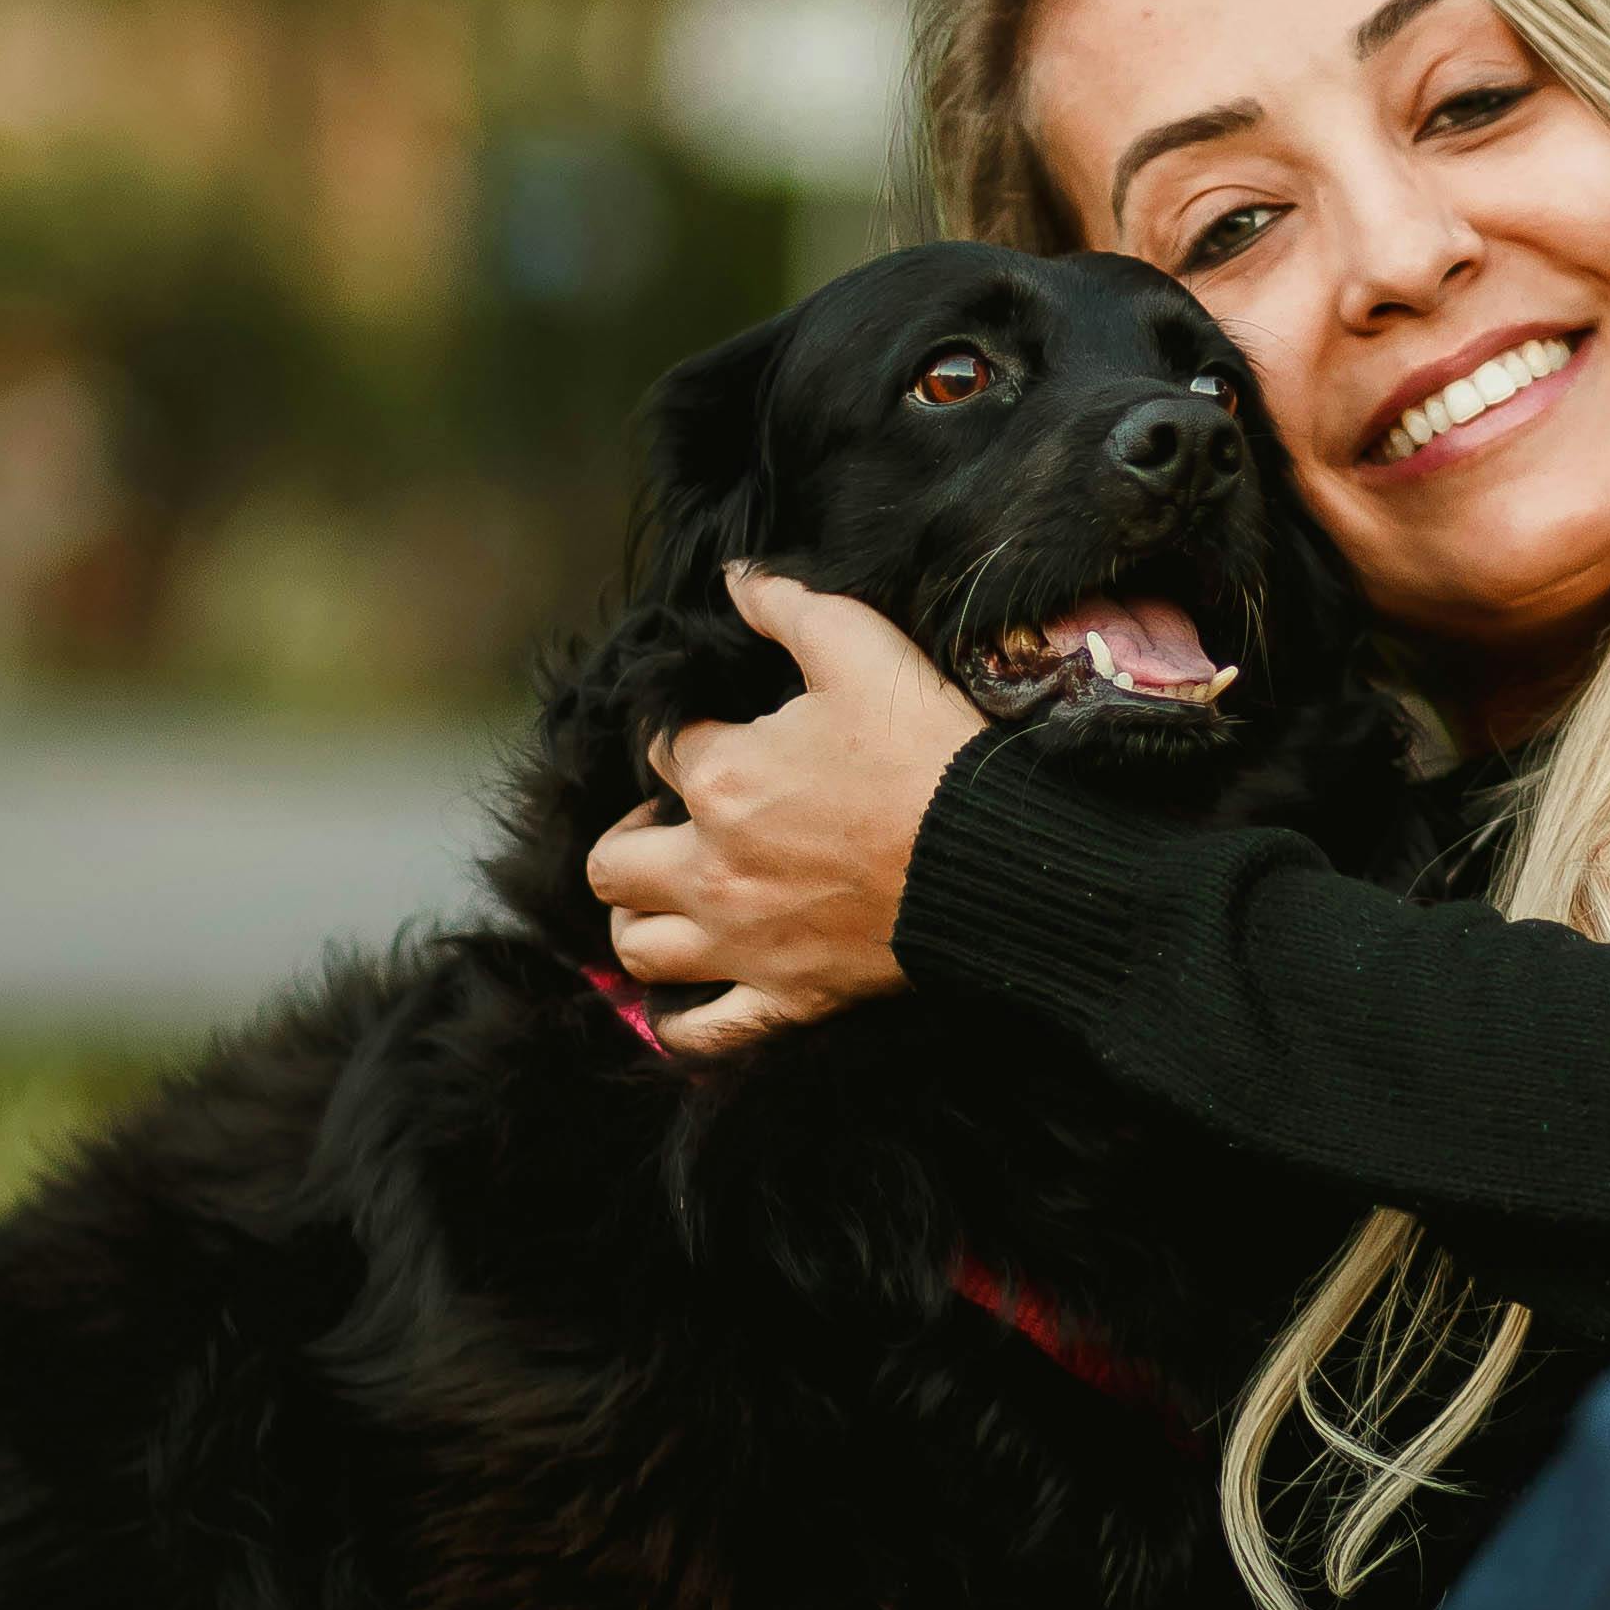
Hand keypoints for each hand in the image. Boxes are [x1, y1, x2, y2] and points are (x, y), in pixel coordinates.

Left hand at [586, 565, 986, 1061]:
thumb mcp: (863, 649)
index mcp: (720, 779)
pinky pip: (697, 1032)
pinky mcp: (783, 999)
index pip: (658, 751)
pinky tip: (684, 996)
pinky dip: (677, 1019)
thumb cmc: (928, 752)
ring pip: (635, 946)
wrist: (999, 859)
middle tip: (667, 825)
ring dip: (637, 920)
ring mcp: (741, 943)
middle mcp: (710, 867)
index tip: (715, 738)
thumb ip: (787, 604)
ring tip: (668, 898)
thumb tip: (733, 577)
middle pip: (610, 863)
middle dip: (627, 839)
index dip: (681, 738)